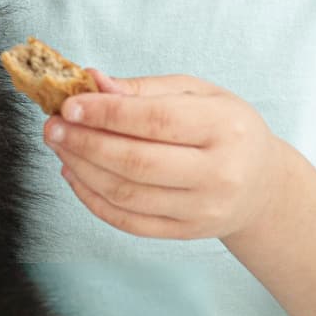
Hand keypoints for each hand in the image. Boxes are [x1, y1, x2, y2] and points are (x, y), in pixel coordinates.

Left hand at [42, 70, 288, 240]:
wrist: (263, 185)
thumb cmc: (226, 128)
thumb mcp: (199, 94)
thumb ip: (145, 89)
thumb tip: (92, 81)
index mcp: (226, 127)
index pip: (157, 120)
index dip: (107, 113)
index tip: (69, 105)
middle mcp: (219, 173)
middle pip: (136, 161)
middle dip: (85, 143)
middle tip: (53, 127)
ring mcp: (202, 209)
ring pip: (127, 194)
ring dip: (82, 170)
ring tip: (60, 147)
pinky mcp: (186, 233)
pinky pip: (128, 221)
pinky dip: (93, 199)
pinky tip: (76, 175)